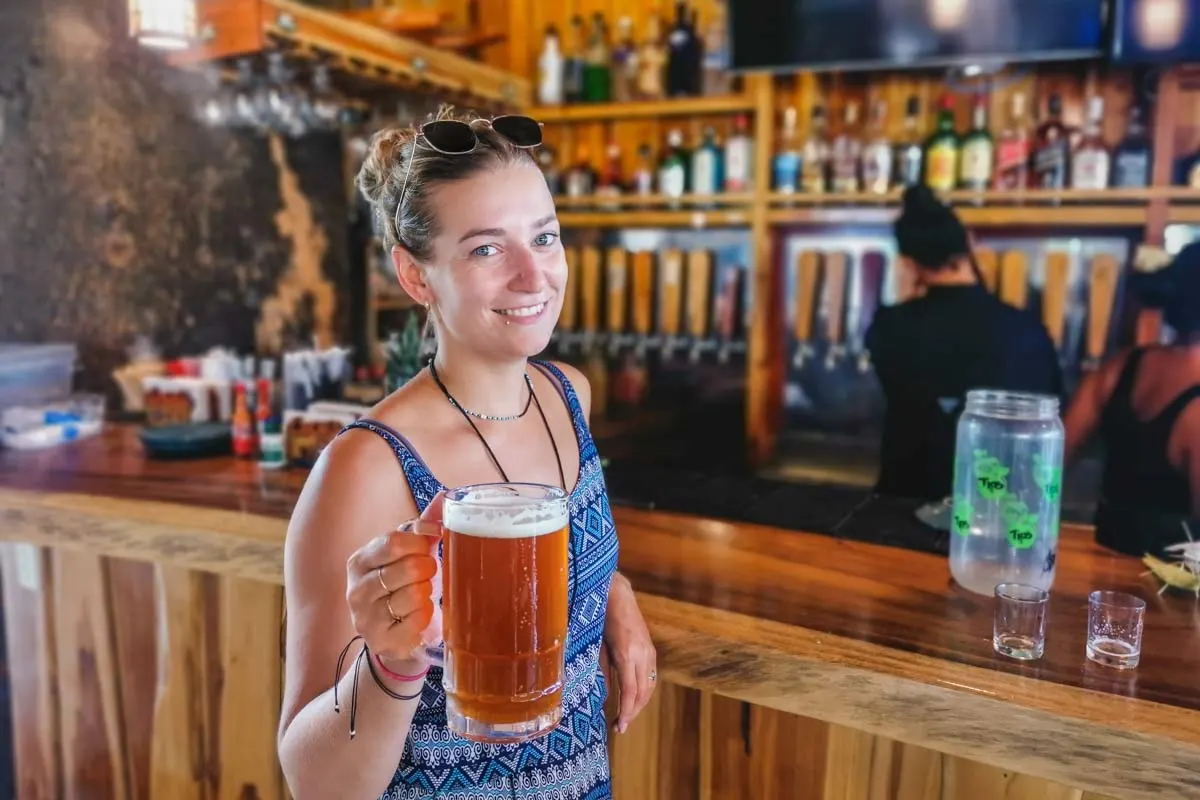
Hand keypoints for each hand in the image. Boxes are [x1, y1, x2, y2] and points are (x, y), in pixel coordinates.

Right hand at [345, 492, 443, 675]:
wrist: (396, 637)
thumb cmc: (403, 588)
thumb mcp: (408, 554)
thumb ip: (423, 526)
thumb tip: (445, 496)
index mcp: (359, 561)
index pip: (393, 542)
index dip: (421, 540)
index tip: (435, 540)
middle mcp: (356, 590)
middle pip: (407, 568)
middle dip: (428, 568)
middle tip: (429, 573)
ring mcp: (366, 619)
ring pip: (414, 595)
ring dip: (427, 594)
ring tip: (423, 596)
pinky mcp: (382, 642)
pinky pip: (418, 622)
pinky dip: (427, 617)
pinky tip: (421, 617)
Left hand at [604, 573, 655, 733]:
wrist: (616, 593)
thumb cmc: (600, 617)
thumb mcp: (596, 645)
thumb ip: (601, 671)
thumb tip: (603, 696)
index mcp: (627, 654)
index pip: (631, 692)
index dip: (626, 712)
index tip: (620, 727)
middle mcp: (642, 654)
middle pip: (643, 693)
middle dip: (633, 712)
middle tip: (620, 726)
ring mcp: (649, 651)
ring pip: (649, 686)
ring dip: (640, 704)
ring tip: (626, 716)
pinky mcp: (650, 649)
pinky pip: (650, 676)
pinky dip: (644, 691)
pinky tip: (634, 698)